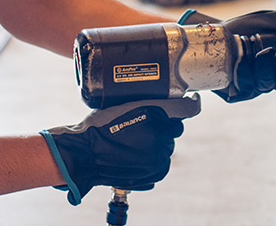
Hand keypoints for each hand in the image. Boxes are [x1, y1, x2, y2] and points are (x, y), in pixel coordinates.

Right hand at [40, 95, 201, 204]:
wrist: (84, 155)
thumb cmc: (98, 126)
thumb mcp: (123, 104)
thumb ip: (149, 103)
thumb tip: (175, 101)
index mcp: (155, 116)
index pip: (187, 108)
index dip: (189, 103)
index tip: (191, 99)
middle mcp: (160, 138)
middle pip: (174, 129)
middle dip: (165, 125)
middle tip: (145, 123)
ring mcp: (158, 159)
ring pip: (167, 147)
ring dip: (159, 143)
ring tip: (136, 141)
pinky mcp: (153, 174)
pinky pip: (162, 164)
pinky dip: (154, 160)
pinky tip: (138, 155)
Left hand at [181, 5, 275, 102]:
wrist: (215, 35)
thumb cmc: (242, 29)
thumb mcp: (264, 21)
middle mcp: (271, 77)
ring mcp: (255, 86)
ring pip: (267, 85)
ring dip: (265, 67)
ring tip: (257, 51)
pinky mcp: (238, 92)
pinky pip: (246, 87)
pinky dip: (246, 72)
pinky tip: (240, 61)